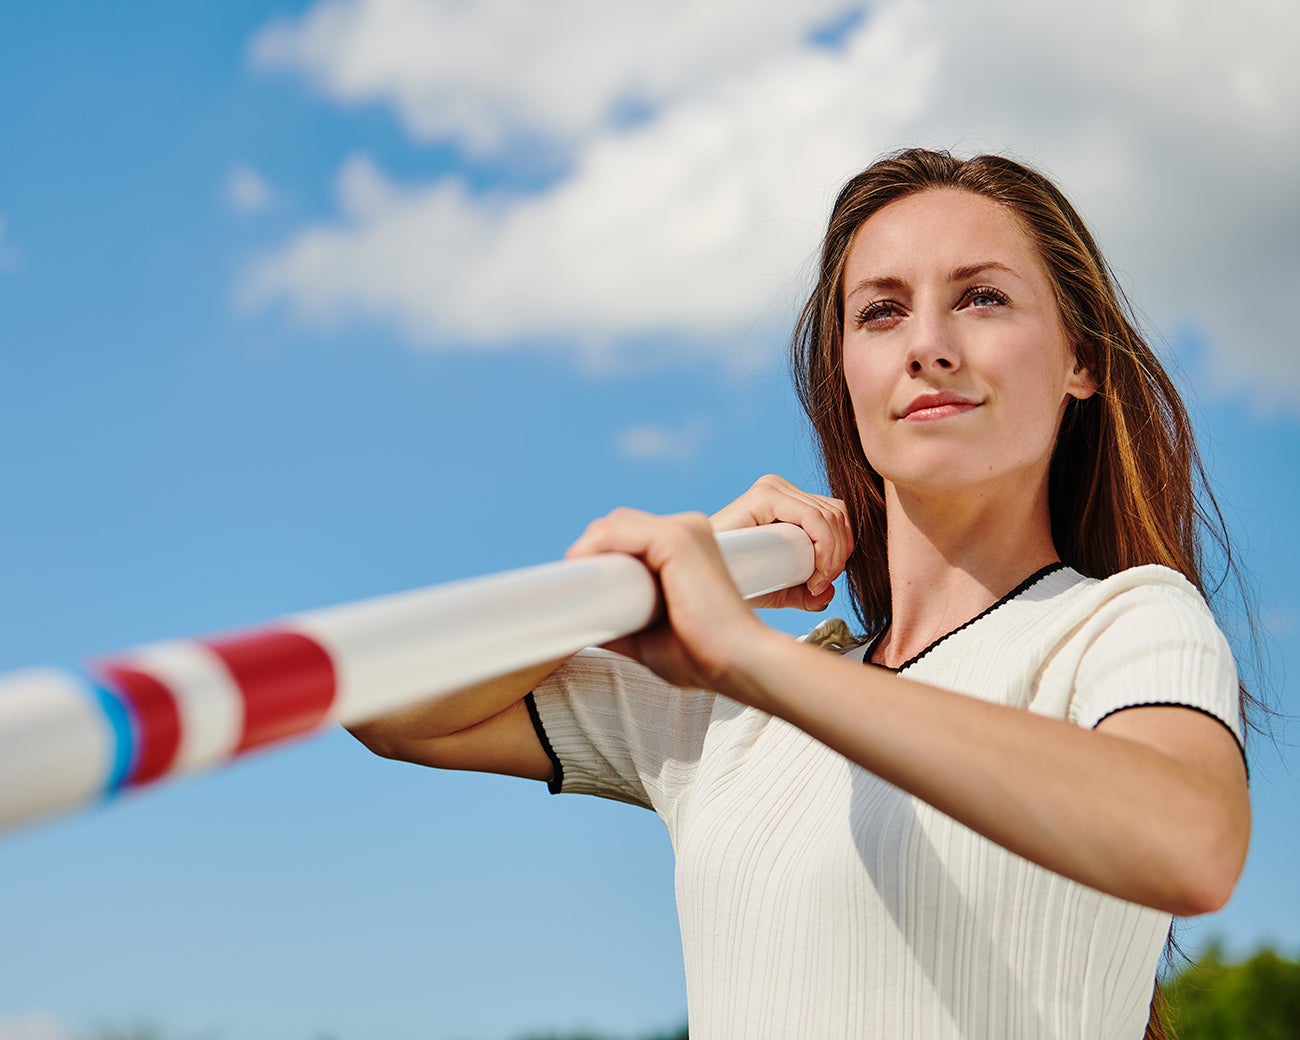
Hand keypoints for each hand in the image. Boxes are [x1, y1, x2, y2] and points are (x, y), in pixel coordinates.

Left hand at [565, 508, 769, 694]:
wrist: (740, 663)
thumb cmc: (704, 655)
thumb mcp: (651, 637)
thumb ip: (623, 623)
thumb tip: (585, 626)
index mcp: (687, 547)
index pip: (627, 535)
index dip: (600, 558)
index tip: (584, 591)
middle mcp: (687, 529)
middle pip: (616, 525)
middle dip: (592, 553)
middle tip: (582, 593)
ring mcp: (683, 529)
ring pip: (613, 525)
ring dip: (588, 553)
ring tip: (584, 591)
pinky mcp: (676, 538)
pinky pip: (616, 532)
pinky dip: (593, 550)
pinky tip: (588, 576)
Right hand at [710, 474, 852, 611]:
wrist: (700, 581)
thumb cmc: (734, 581)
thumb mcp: (780, 590)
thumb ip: (807, 592)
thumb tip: (828, 593)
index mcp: (788, 501)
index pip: (835, 516)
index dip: (842, 551)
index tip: (824, 584)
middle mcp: (782, 489)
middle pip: (836, 515)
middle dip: (839, 555)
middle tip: (819, 586)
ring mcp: (772, 488)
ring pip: (830, 516)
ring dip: (833, 555)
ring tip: (814, 583)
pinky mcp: (765, 495)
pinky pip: (813, 517)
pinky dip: (825, 546)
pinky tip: (816, 571)